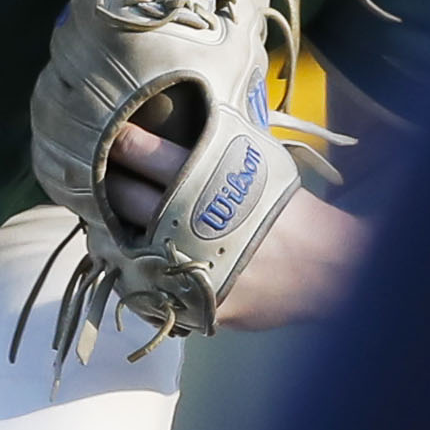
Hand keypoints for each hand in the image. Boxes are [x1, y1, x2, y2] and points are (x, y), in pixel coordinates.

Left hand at [101, 122, 366, 330]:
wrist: (332, 268)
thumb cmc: (295, 213)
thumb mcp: (262, 166)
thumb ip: (221, 151)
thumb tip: (186, 124)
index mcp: (212, 184)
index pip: (153, 158)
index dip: (125, 146)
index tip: (108, 137)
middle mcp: (194, 224)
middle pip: (130, 201)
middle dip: (110, 188)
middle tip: (96, 179)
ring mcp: (191, 268)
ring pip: (129, 250)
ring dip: (113, 235)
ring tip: (106, 224)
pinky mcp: (195, 305)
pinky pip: (151, 292)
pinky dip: (138, 278)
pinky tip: (133, 266)